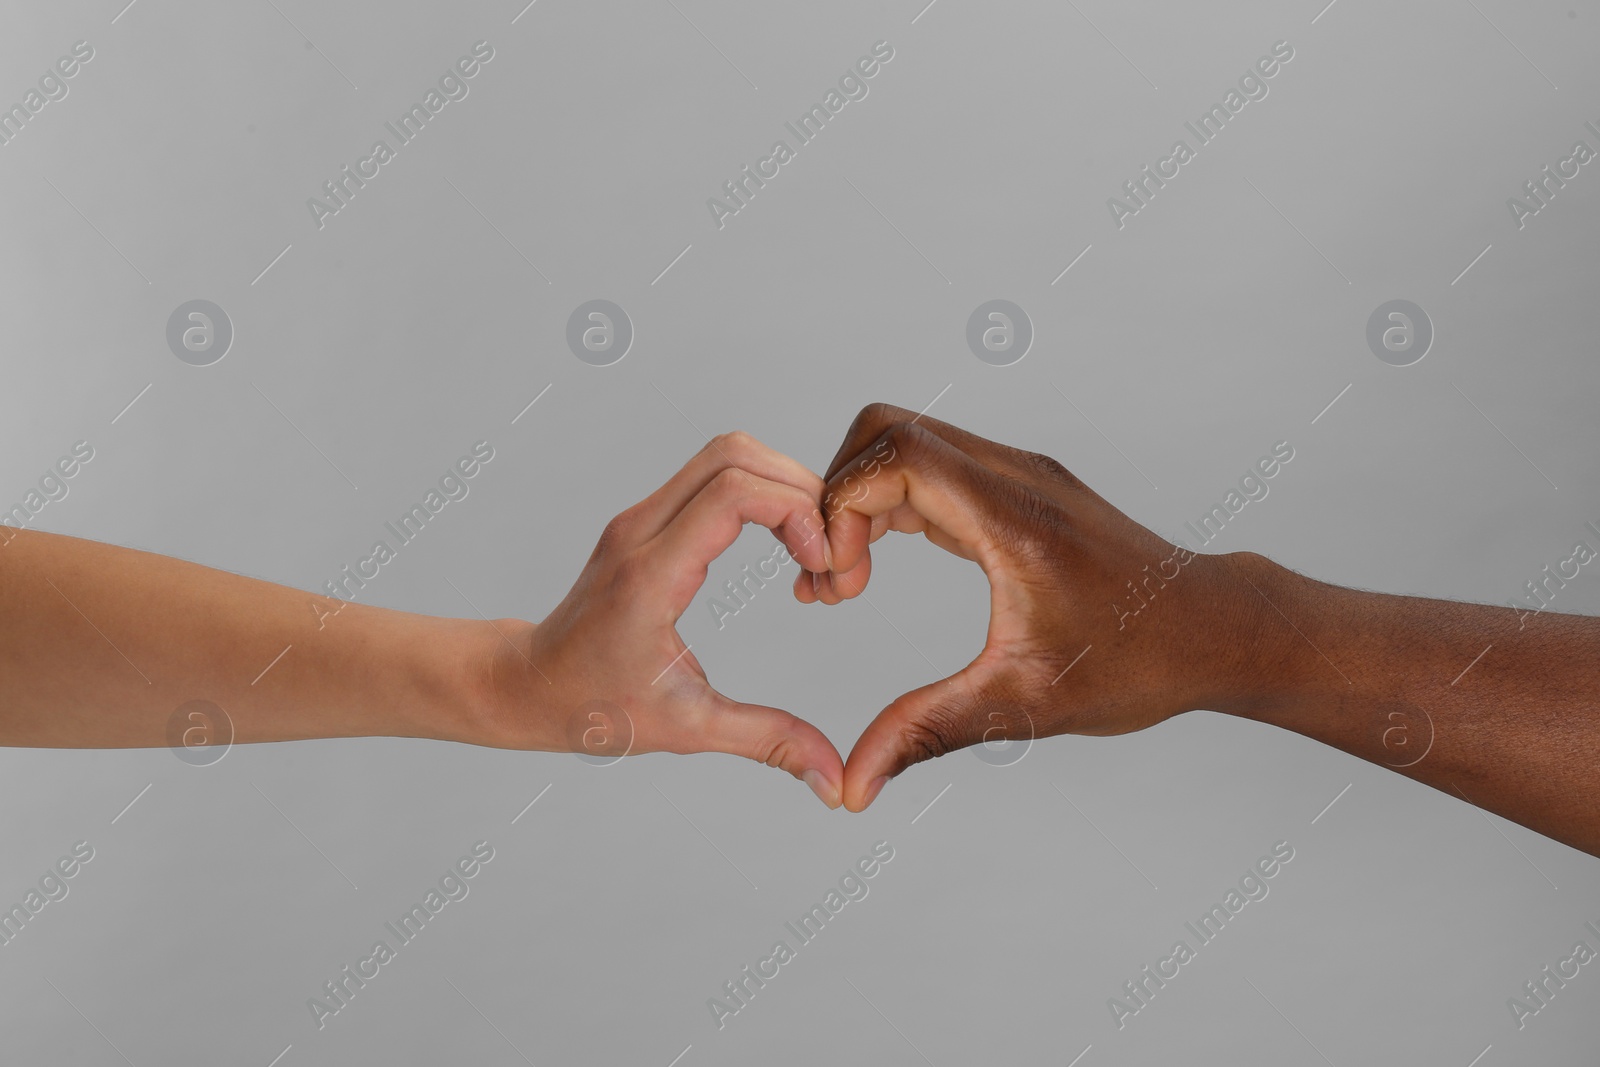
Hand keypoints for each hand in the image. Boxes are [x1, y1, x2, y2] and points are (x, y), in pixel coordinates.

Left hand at [480, 433, 844, 806]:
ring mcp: (641, 517)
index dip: (796, 513)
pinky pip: (715, 476)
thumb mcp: (688, 729)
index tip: (820, 566)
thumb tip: (834, 780)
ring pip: (727, 454)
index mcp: (650, 574)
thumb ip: (767, 742)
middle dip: (800, 490)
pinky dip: (762, 494)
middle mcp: (641, 530)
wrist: (528, 685)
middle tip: (827, 552)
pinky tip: (783, 547)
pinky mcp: (647, 518)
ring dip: (783, 487)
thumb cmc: (594, 708)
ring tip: (809, 550)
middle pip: (736, 453)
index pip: (734, 493)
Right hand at [800, 404, 1270, 811]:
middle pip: (889, 430)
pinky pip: (932, 467)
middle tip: (835, 579)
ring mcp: (1018, 475)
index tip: (841, 583)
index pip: (896, 453)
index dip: (841, 507)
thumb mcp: (1023, 705)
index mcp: (1013, 517)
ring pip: (906, 441)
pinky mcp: (1018, 488)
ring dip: (861, 500)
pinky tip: (880, 565)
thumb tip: (853, 787)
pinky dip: (890, 504)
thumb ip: (928, 732)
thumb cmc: (1138, 663)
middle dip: (838, 497)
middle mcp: (1015, 476)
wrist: (1216, 630)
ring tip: (848, 581)